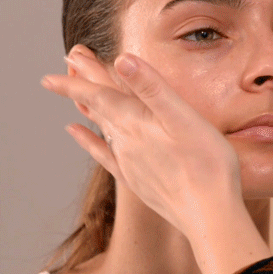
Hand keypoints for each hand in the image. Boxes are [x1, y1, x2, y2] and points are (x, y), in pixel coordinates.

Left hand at [41, 46, 242, 239]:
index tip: (63, 59)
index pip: (99, 92)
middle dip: (81, 83)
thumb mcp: (182, 117)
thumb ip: (152, 87)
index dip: (79, 76)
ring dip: (88, 106)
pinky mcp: (137, 180)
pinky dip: (88, 141)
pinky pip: (104, 155)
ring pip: (101, 127)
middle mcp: (126, 140)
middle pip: (98, 105)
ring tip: (75, 93)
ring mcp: (129, 161)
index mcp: (137, 122)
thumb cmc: (206, 164)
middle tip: (68, 60)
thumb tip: (122, 59)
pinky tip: (76, 133)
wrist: (209, 215)